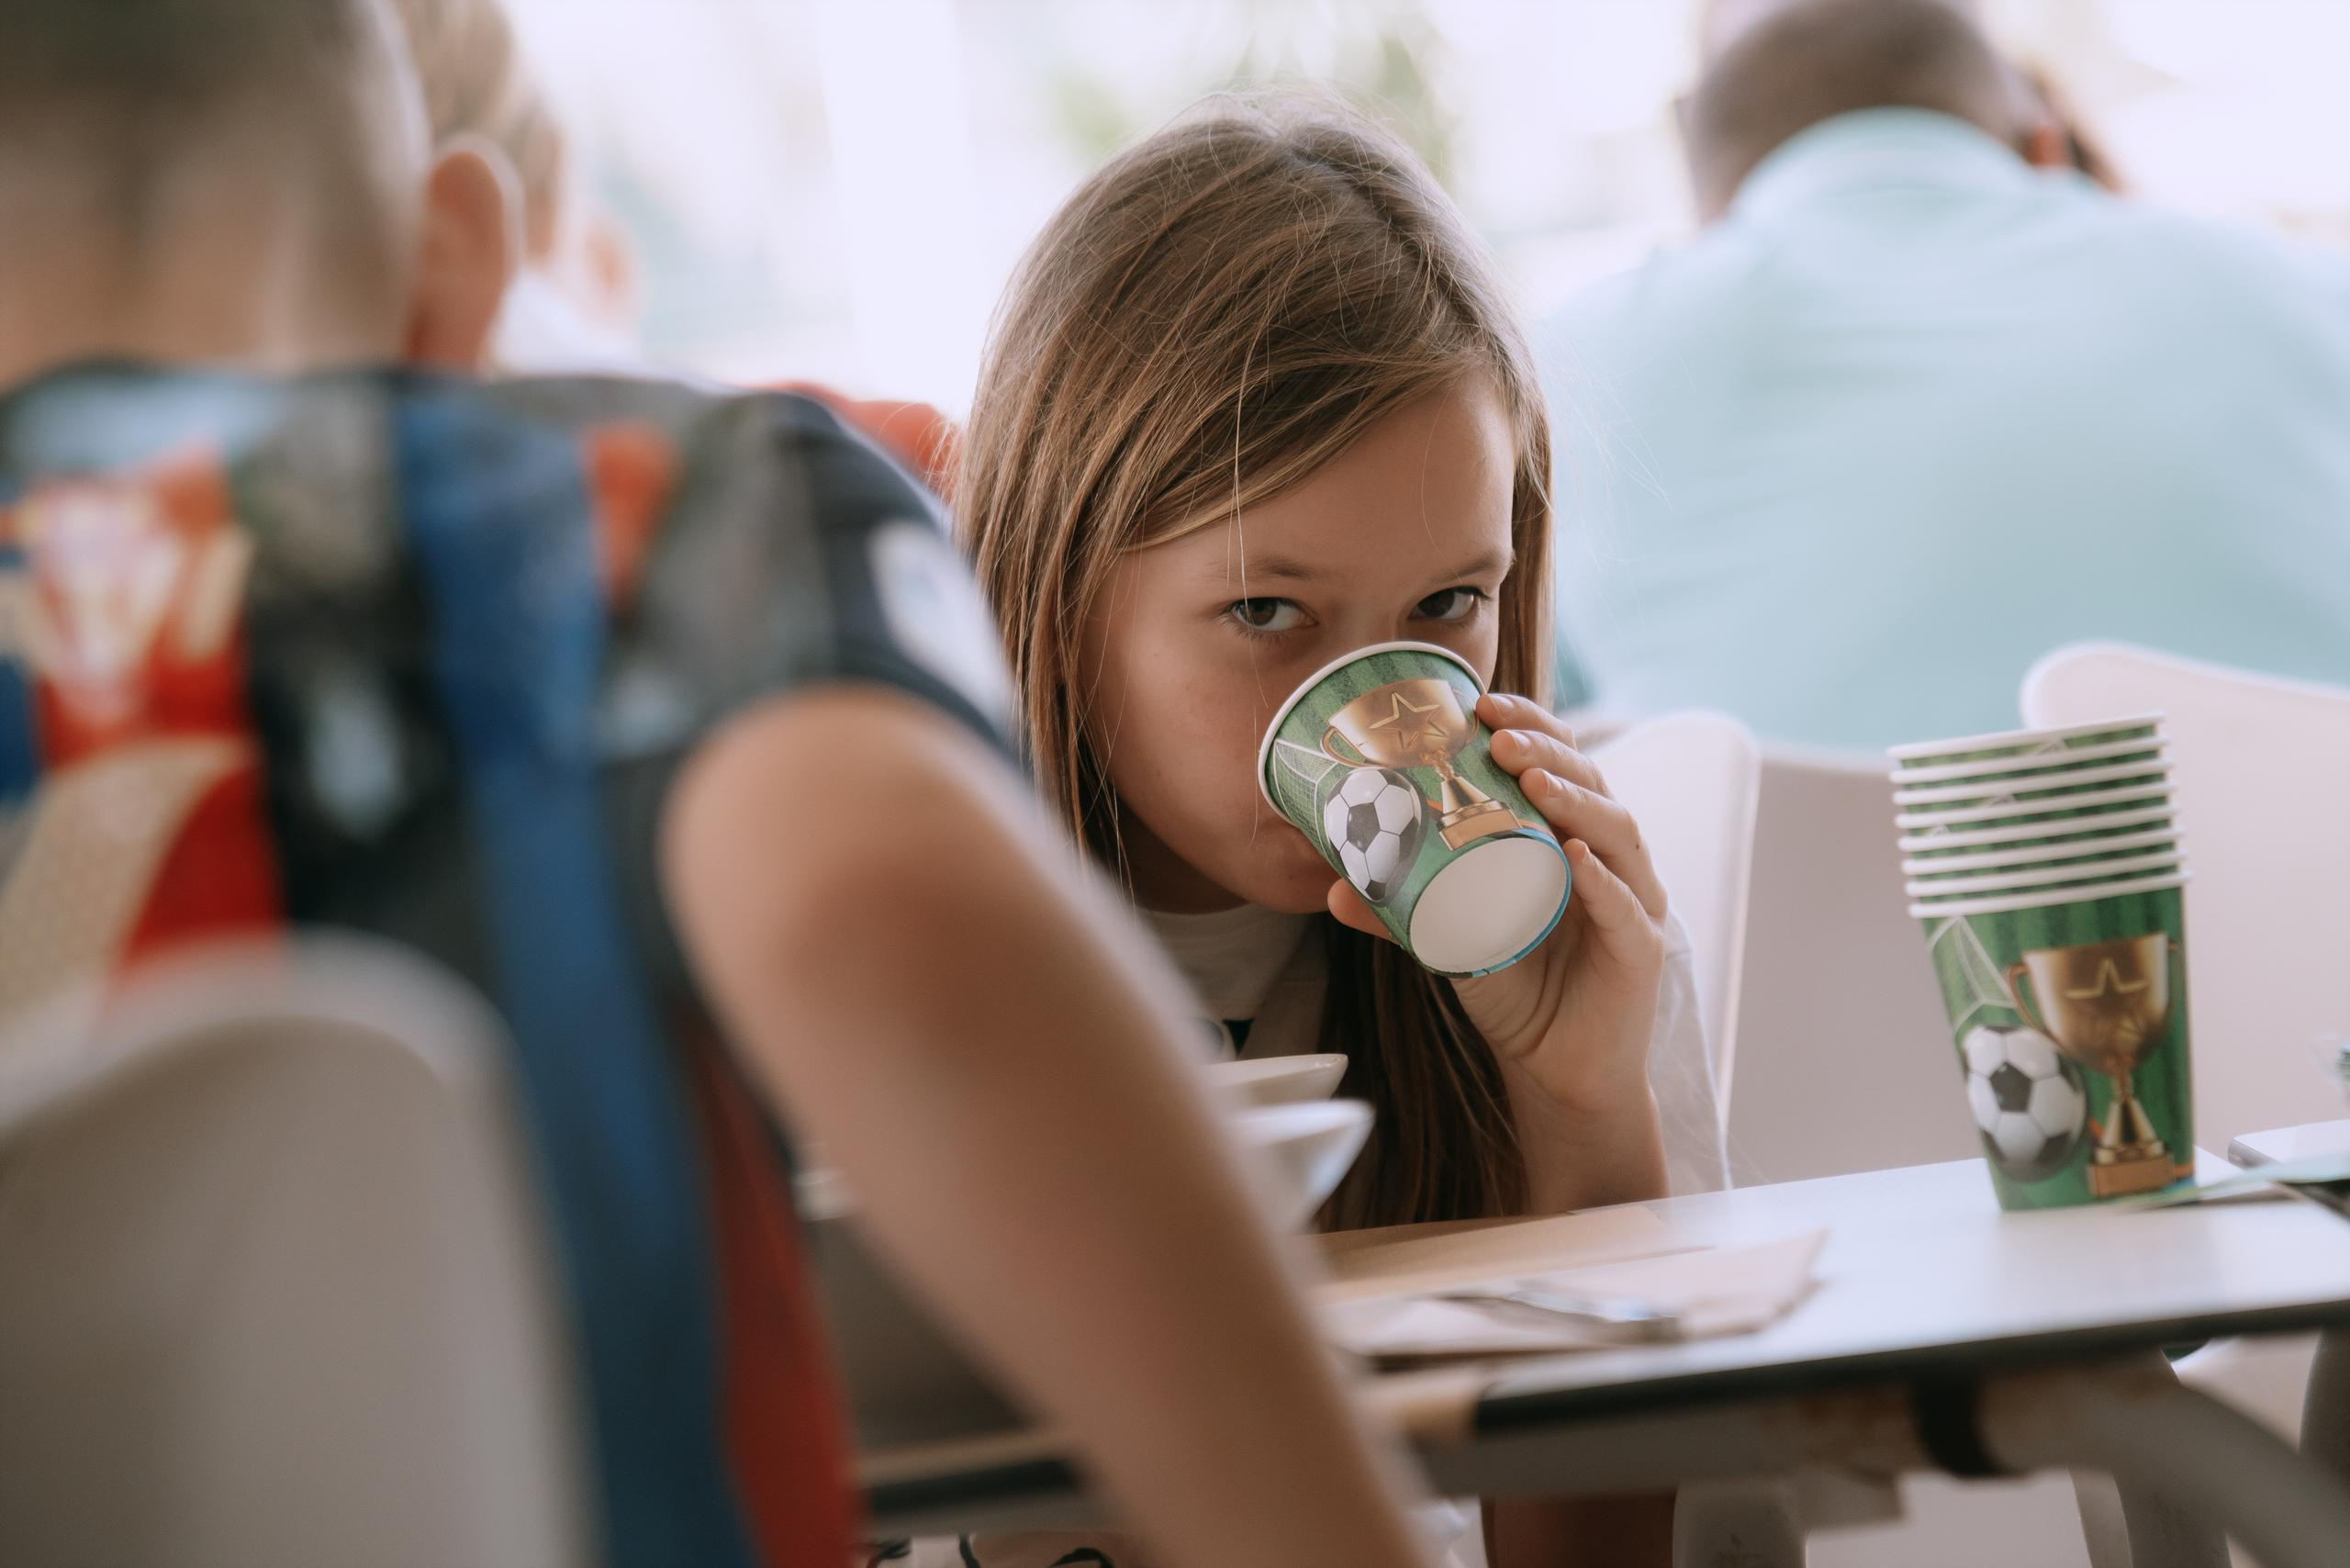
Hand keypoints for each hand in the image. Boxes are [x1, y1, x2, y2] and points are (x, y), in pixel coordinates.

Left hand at [1326, 692, 1669, 1122]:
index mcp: (1567, 838)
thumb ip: (1398, 913)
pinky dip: (1602, 881)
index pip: (1559, 763)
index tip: (1482, 703)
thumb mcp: (1450, 940)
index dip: (1530, 725)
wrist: (1553, 1069)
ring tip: (1532, 780)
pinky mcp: (1641, 950)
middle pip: (1591, 784)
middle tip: (1500, 738)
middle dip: (1548, 751)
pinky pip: (1627, 908)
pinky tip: (1574, 858)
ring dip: (1576, 800)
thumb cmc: (1513, 987)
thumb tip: (1334, 885)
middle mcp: (1607, 859)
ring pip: (1617, 833)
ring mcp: (1632, 900)